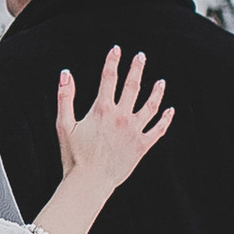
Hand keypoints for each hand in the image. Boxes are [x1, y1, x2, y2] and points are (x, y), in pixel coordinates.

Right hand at [35, 48, 172, 233]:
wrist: (89, 183)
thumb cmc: (74, 156)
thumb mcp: (64, 124)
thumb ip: (65, 97)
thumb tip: (66, 75)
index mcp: (102, 109)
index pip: (109, 78)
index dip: (113, 61)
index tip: (117, 50)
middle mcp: (121, 116)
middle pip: (132, 86)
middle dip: (137, 69)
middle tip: (141, 57)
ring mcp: (134, 131)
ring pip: (150, 106)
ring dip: (156, 92)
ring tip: (160, 82)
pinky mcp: (142, 146)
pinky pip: (158, 130)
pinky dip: (165, 120)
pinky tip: (170, 111)